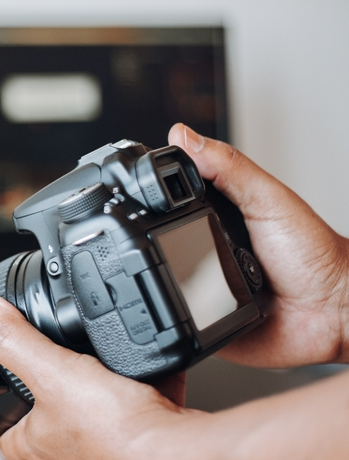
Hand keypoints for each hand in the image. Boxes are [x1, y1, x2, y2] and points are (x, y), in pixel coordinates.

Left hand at [0, 290, 348, 459]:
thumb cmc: (114, 435)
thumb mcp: (50, 372)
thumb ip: (14, 339)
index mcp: (39, 440)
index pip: (3, 435)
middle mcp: (73, 452)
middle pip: (52, 421)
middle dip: (55, 393)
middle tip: (55, 365)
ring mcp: (114, 449)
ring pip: (102, 413)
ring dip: (105, 387)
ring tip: (106, 357)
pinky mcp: (152, 440)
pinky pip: (148, 404)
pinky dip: (152, 383)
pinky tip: (157, 364)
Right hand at [169, 124, 348, 366]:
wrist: (335, 310)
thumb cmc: (315, 253)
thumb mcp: (267, 199)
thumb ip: (228, 168)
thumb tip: (183, 136)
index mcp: (216, 216)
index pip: (169, 202)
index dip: (149, 195)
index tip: (132, 188)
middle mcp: (205, 251)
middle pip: (155, 243)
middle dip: (151, 244)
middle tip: (170, 239)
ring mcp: (201, 288)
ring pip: (159, 284)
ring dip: (161, 282)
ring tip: (188, 274)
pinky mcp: (202, 323)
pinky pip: (175, 322)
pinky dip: (176, 317)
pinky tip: (191, 305)